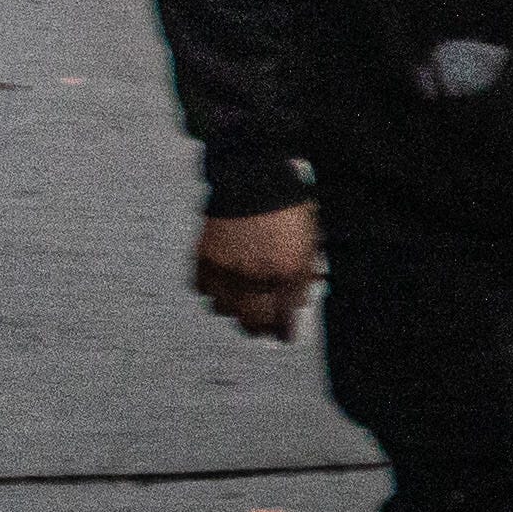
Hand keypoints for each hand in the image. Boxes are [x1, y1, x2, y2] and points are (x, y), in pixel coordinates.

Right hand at [193, 205, 320, 339]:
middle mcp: (255, 274)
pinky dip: (212, 291)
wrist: (255, 175)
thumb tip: (298, 301)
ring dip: (235, 311)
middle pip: (253, 320)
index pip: (285, 316)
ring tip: (242, 308)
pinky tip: (221, 287)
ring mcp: (227, 267)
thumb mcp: (309, 241)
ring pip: (225, 309)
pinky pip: (203, 288)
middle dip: (260, 329)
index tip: (286, 336)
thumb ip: (304, 274)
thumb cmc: (287, 204)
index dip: (286, 331)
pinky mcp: (204, 256)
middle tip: (263, 331)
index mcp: (286, 271)